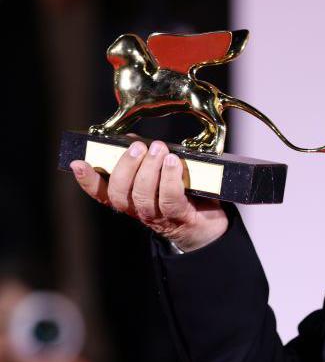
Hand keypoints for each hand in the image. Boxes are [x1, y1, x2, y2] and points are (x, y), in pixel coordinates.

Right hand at [69, 140, 227, 251]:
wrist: (208, 222)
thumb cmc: (181, 193)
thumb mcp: (159, 174)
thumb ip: (144, 159)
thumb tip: (131, 139)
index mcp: (128, 200)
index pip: (100, 193)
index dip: (87, 180)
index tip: (78, 163)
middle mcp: (138, 210)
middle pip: (120, 193)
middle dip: (126, 166)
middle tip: (137, 147)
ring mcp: (158, 216)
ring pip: (142, 196)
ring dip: (148, 169)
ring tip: (158, 149)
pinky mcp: (179, 216)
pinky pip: (170, 198)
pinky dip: (169, 178)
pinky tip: (172, 162)